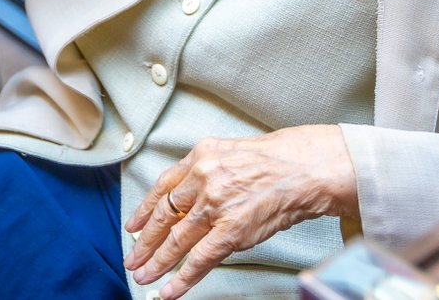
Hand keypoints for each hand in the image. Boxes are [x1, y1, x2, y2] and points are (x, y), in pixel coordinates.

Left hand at [124, 126, 358, 298]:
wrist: (306, 168)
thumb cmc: (275, 161)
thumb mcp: (229, 153)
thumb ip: (205, 171)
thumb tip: (186, 197)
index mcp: (198, 157)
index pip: (162, 187)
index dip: (145, 210)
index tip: (133, 226)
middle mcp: (202, 179)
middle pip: (165, 216)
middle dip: (145, 241)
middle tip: (132, 259)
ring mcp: (215, 206)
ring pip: (177, 239)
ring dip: (157, 262)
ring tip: (143, 275)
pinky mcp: (232, 230)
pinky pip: (201, 258)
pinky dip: (183, 277)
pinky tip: (170, 288)